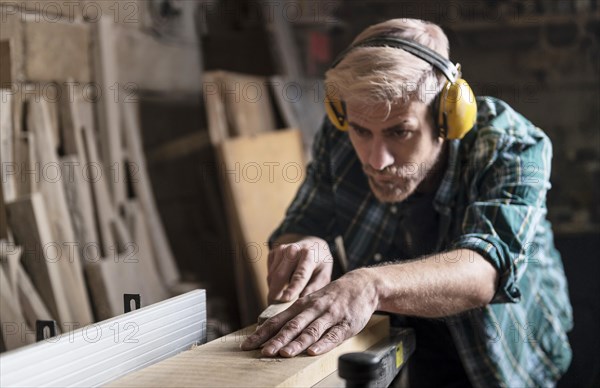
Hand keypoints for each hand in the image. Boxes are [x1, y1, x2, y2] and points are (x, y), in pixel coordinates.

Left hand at [242, 269, 377, 356]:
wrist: (361, 285)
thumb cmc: (332, 297)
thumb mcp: (311, 302)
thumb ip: (295, 315)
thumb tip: (271, 330)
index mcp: (301, 305)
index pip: (277, 320)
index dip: (262, 333)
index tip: (247, 345)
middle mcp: (313, 309)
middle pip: (292, 326)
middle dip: (277, 340)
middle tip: (264, 352)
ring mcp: (329, 316)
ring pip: (311, 330)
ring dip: (297, 342)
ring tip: (285, 353)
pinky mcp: (345, 324)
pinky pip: (333, 335)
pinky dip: (323, 344)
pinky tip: (313, 351)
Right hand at [267, 235, 332, 302]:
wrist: (312, 245)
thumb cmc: (319, 265)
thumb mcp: (323, 275)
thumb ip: (314, 288)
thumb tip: (301, 303)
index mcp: (309, 255)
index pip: (300, 274)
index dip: (292, 288)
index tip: (285, 300)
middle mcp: (293, 249)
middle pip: (280, 275)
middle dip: (275, 293)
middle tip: (274, 309)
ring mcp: (281, 250)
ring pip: (272, 276)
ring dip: (274, 290)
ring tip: (281, 301)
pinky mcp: (273, 252)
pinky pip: (269, 273)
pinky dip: (272, 284)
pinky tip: (282, 286)